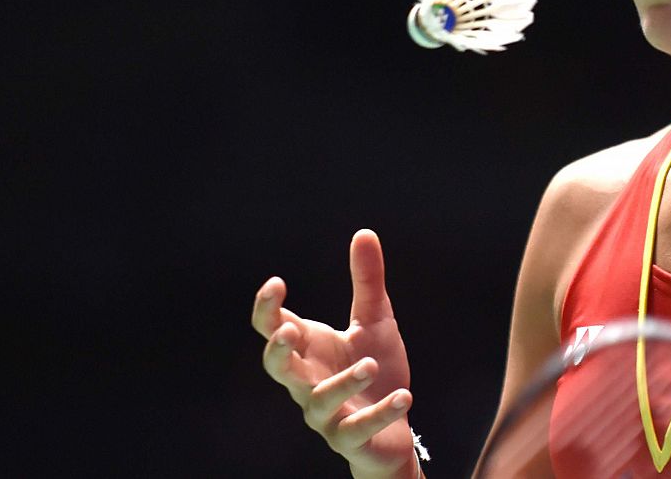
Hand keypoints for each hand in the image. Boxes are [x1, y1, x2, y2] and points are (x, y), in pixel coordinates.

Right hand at [253, 229, 419, 478]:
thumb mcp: (375, 320)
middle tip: (292, 330)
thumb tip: (364, 232)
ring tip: (369, 364)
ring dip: (343, 382)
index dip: (267, 309)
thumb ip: (367, 282)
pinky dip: (379, 412)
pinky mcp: (350, 438)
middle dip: (279, 351)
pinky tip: (403, 396)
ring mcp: (326, 414)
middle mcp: (307, 382)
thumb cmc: (374, 368)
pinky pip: (358, 428)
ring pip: (319, 400)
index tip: (277, 283)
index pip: (273, 328)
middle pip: (278, 368)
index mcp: (309, 349)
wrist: (392, 426)